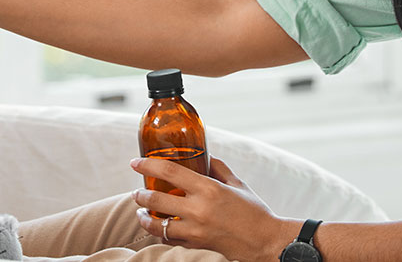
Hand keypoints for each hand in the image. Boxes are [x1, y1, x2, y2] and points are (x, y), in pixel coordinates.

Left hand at [130, 156, 291, 261]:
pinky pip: (170, 240)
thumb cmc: (254, 211)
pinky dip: (161, 234)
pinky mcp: (197, 245)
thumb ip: (217, 168)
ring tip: (141, 213)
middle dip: (140, 195)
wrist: (266, 241)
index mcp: (208, 188)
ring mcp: (196, 230)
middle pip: (156, 200)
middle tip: (137, 192)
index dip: (148, 165)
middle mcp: (199, 209)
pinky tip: (159, 227)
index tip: (135, 162)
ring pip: (158, 225)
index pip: (169, 172)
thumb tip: (204, 156)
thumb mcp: (237, 184)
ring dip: (144, 218)